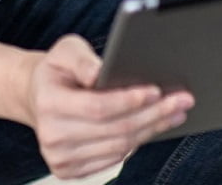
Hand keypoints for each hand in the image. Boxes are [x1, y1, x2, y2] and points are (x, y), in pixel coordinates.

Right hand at [24, 35, 193, 178]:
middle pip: (115, 129)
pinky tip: (156, 125)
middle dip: (154, 114)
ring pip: (119, 146)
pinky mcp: (69, 169)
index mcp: (49, 104)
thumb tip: (100, 73)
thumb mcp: (67, 50)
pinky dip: (138, 141)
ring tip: (177, 112)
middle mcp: (52, 136)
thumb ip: (83, 59)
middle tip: (183, 100)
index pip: (98, 107)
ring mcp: (59, 157)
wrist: (38, 96)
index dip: (130, 100)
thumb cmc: (58, 70)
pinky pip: (114, 158)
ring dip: (152, 129)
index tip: (157, 90)